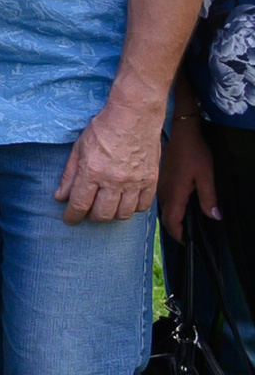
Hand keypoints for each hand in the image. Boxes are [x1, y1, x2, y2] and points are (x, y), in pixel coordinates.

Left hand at [57, 92, 163, 223]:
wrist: (134, 116)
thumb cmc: (103, 129)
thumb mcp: (78, 148)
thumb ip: (69, 175)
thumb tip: (60, 197)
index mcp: (92, 171)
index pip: (80, 204)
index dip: (72, 216)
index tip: (70, 220)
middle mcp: (114, 180)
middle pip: (102, 214)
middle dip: (92, 217)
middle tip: (89, 211)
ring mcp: (134, 182)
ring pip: (123, 214)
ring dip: (112, 214)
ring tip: (107, 206)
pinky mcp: (151, 180)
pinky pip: (143, 206)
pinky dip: (133, 209)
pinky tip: (125, 201)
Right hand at [159, 115, 219, 236]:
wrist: (180, 132)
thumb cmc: (194, 152)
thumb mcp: (206, 176)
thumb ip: (208, 198)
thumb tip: (214, 217)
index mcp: (174, 194)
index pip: (172, 223)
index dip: (180, 236)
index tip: (189, 243)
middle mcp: (162, 193)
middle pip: (166, 218)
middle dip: (176, 229)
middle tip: (190, 235)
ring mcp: (159, 186)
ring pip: (163, 209)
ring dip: (173, 218)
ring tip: (187, 222)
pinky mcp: (160, 180)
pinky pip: (163, 200)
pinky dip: (171, 208)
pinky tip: (182, 204)